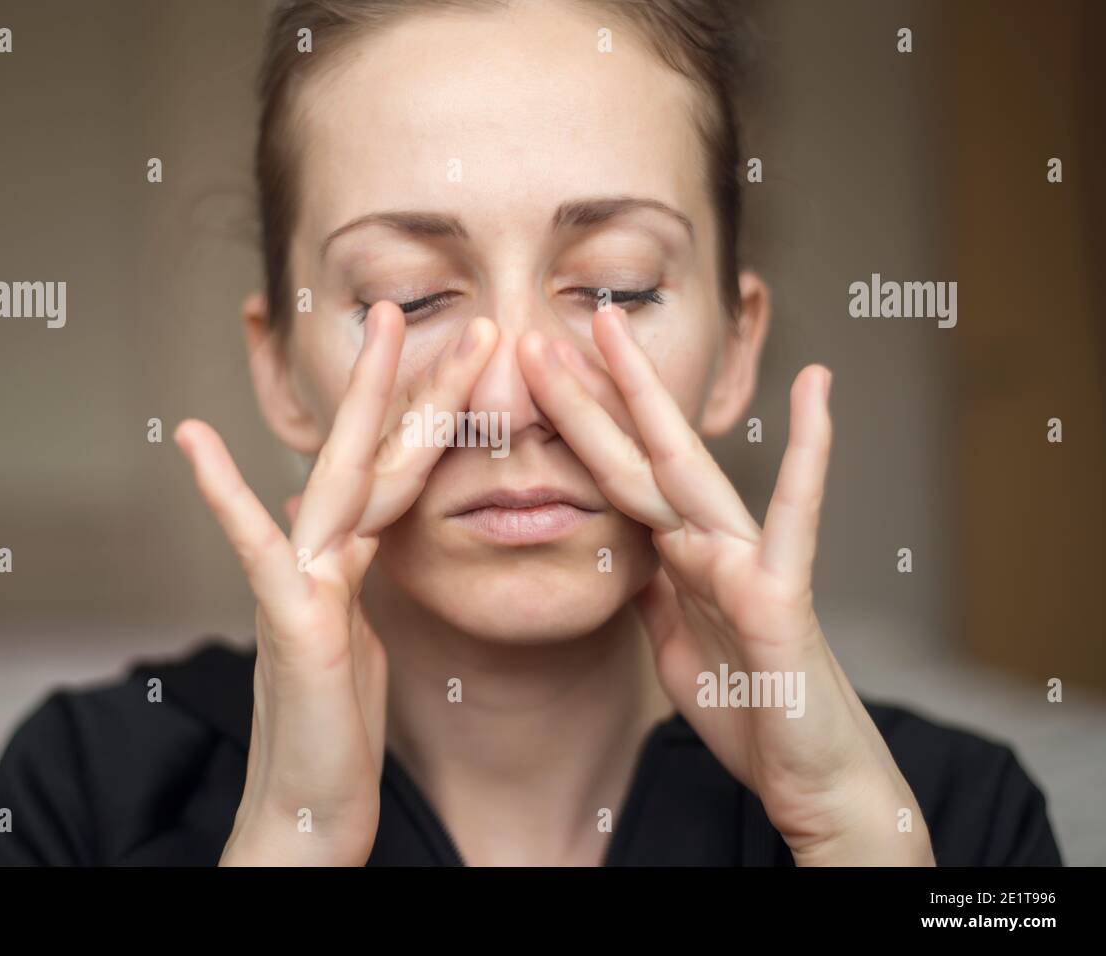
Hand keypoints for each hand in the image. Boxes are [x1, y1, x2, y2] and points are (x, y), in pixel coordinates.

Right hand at [175, 304, 497, 864]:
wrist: (306, 812)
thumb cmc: (334, 735)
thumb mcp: (355, 638)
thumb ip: (351, 575)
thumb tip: (344, 526)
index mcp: (355, 563)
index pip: (403, 472)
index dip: (435, 411)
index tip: (469, 355)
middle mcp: (326, 560)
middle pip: (378, 453)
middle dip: (409, 378)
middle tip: (424, 302)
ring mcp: (304, 585)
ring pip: (345, 478)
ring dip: (363, 400)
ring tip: (379, 327)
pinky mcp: (290, 622)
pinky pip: (256, 548)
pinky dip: (224, 494)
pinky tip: (193, 440)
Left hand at [519, 307, 933, 865]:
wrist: (809, 775)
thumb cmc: (751, 705)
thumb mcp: (673, 641)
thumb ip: (653, 587)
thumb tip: (622, 553)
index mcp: (680, 556)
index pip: (616, 479)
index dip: (574, 429)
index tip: (531, 380)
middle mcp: (711, 542)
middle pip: (638, 455)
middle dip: (590, 392)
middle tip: (544, 326)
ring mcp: (747, 559)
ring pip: (684, 468)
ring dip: (646, 396)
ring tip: (613, 328)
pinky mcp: (781, 593)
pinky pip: (795, 517)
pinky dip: (809, 452)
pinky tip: (817, 387)